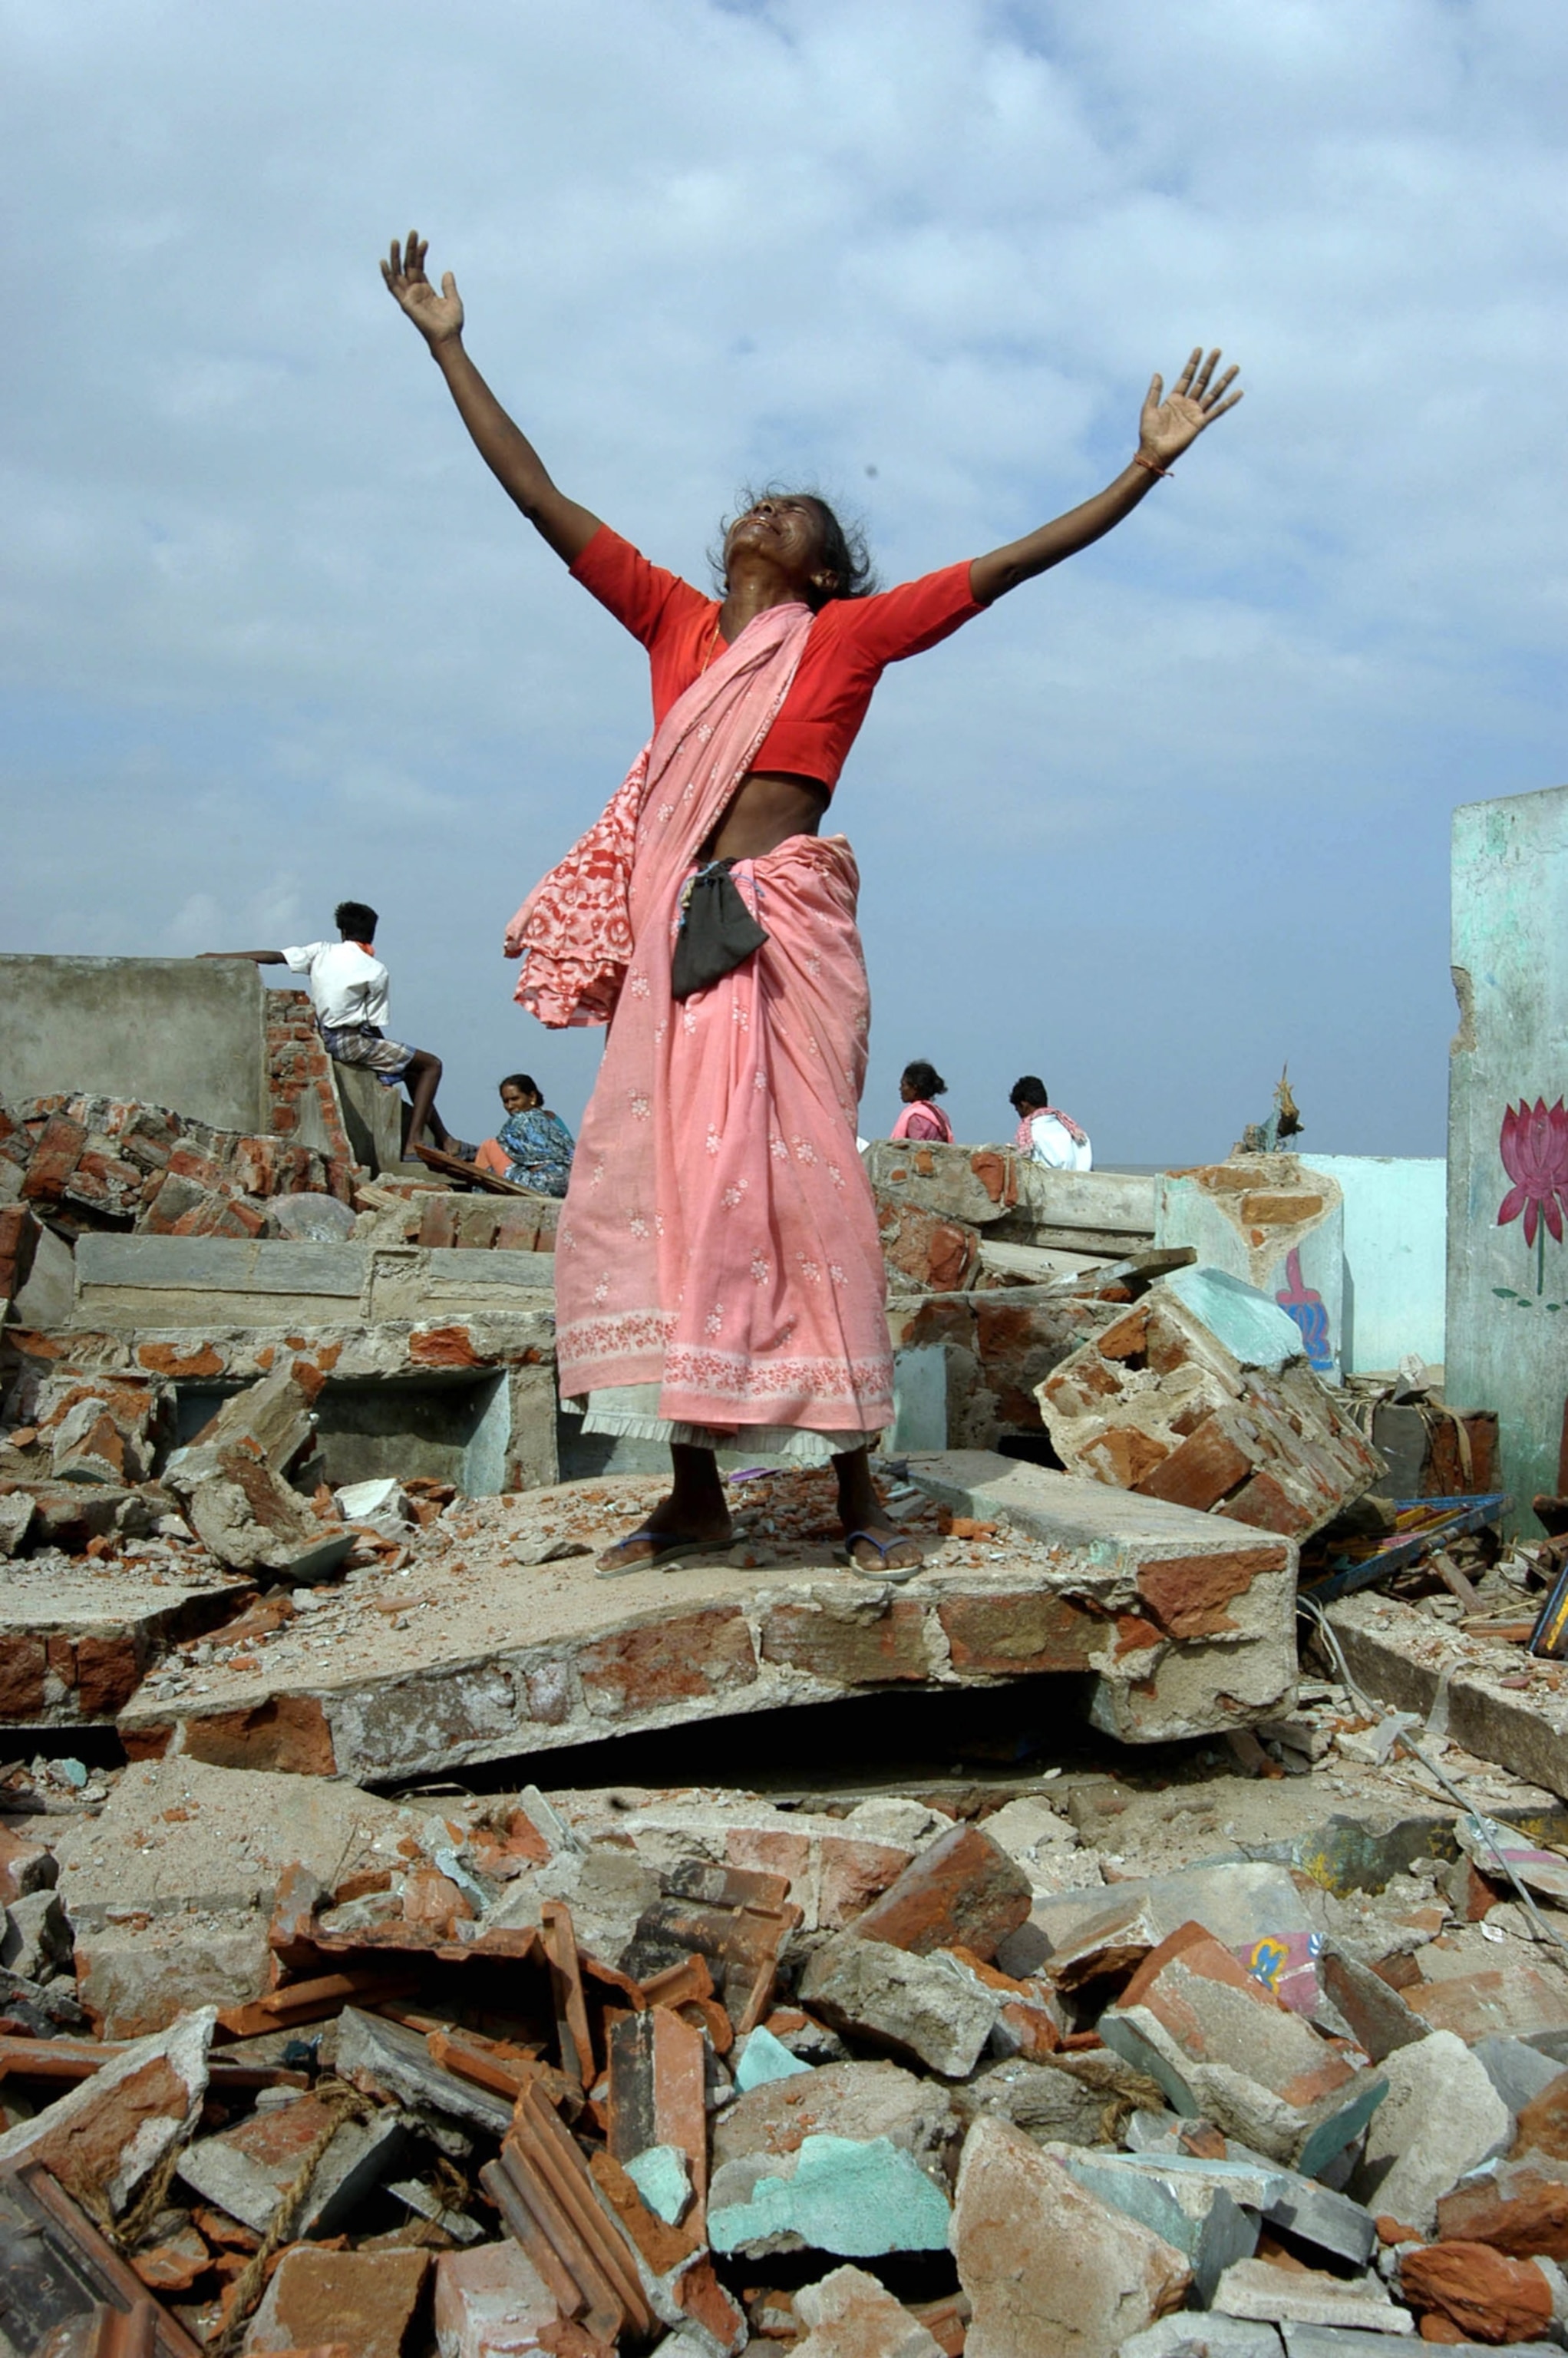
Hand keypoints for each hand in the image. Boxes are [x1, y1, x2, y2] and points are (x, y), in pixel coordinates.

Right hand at [381, 231, 463, 346]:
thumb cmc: (451, 323)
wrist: (448, 336)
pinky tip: (384, 262)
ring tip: (396, 240)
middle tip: (412, 232)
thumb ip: (449, 286)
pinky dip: (387, 275)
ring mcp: (409, 296)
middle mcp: (415, 292)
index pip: (419, 267)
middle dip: (409, 249)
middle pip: (408, 266)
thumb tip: (447, 272)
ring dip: (396, 256)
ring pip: (398, 272)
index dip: (420, 253)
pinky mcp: (405, 302)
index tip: (425, 241)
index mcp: (425, 290)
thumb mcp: (453, 300)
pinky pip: (392, 287)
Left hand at [1138, 348, 1242, 467]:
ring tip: (1234, 367)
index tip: (1199, 349)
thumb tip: (1157, 373)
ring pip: (1213, 392)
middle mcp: (1188, 404)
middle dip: (1209, 366)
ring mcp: (1195, 413)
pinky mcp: (1200, 424)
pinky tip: (1239, 392)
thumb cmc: (1149, 432)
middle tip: (1217, 351)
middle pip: (1202, 381)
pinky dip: (1228, 402)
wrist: (1154, 451)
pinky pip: (1217, 411)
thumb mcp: (1149, 408)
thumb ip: (1155, 391)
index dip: (1193, 364)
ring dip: (1224, 380)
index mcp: (1175, 399)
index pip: (1187, 377)